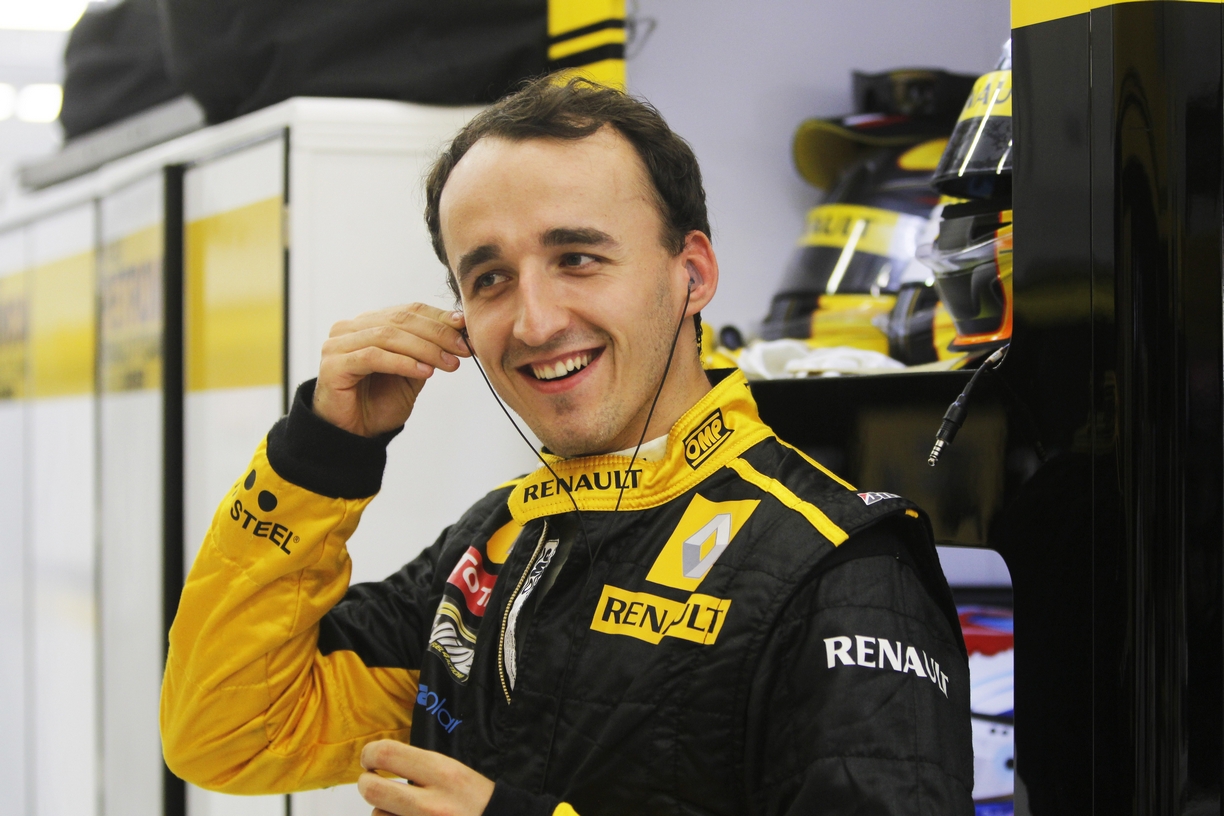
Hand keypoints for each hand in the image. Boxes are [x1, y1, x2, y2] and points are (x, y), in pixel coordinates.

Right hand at [313, 304, 469, 436]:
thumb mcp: (412, 373)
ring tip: (448, 363)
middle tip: (462, 348)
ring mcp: (338, 344)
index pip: (408, 311)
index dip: (439, 318)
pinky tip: (425, 372)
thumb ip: (427, 352)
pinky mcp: (334, 364)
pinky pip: (374, 357)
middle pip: (401, 320)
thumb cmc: (378, 404)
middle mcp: (351, 329)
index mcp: (369, 324)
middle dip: (437, 333)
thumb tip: (459, 332)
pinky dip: (403, 362)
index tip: (465, 327)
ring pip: (389, 336)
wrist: (354, 434)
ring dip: (424, 349)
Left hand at [357, 740, 494, 815]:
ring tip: (401, 810)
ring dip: (383, 812)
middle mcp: (430, 804)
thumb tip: (382, 760)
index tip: (371, 760)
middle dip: (366, 784)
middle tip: (372, 783)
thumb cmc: (476, 801)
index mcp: (442, 773)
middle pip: (372, 789)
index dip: (370, 755)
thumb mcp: (456, 774)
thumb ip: (421, 768)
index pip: (387, 754)